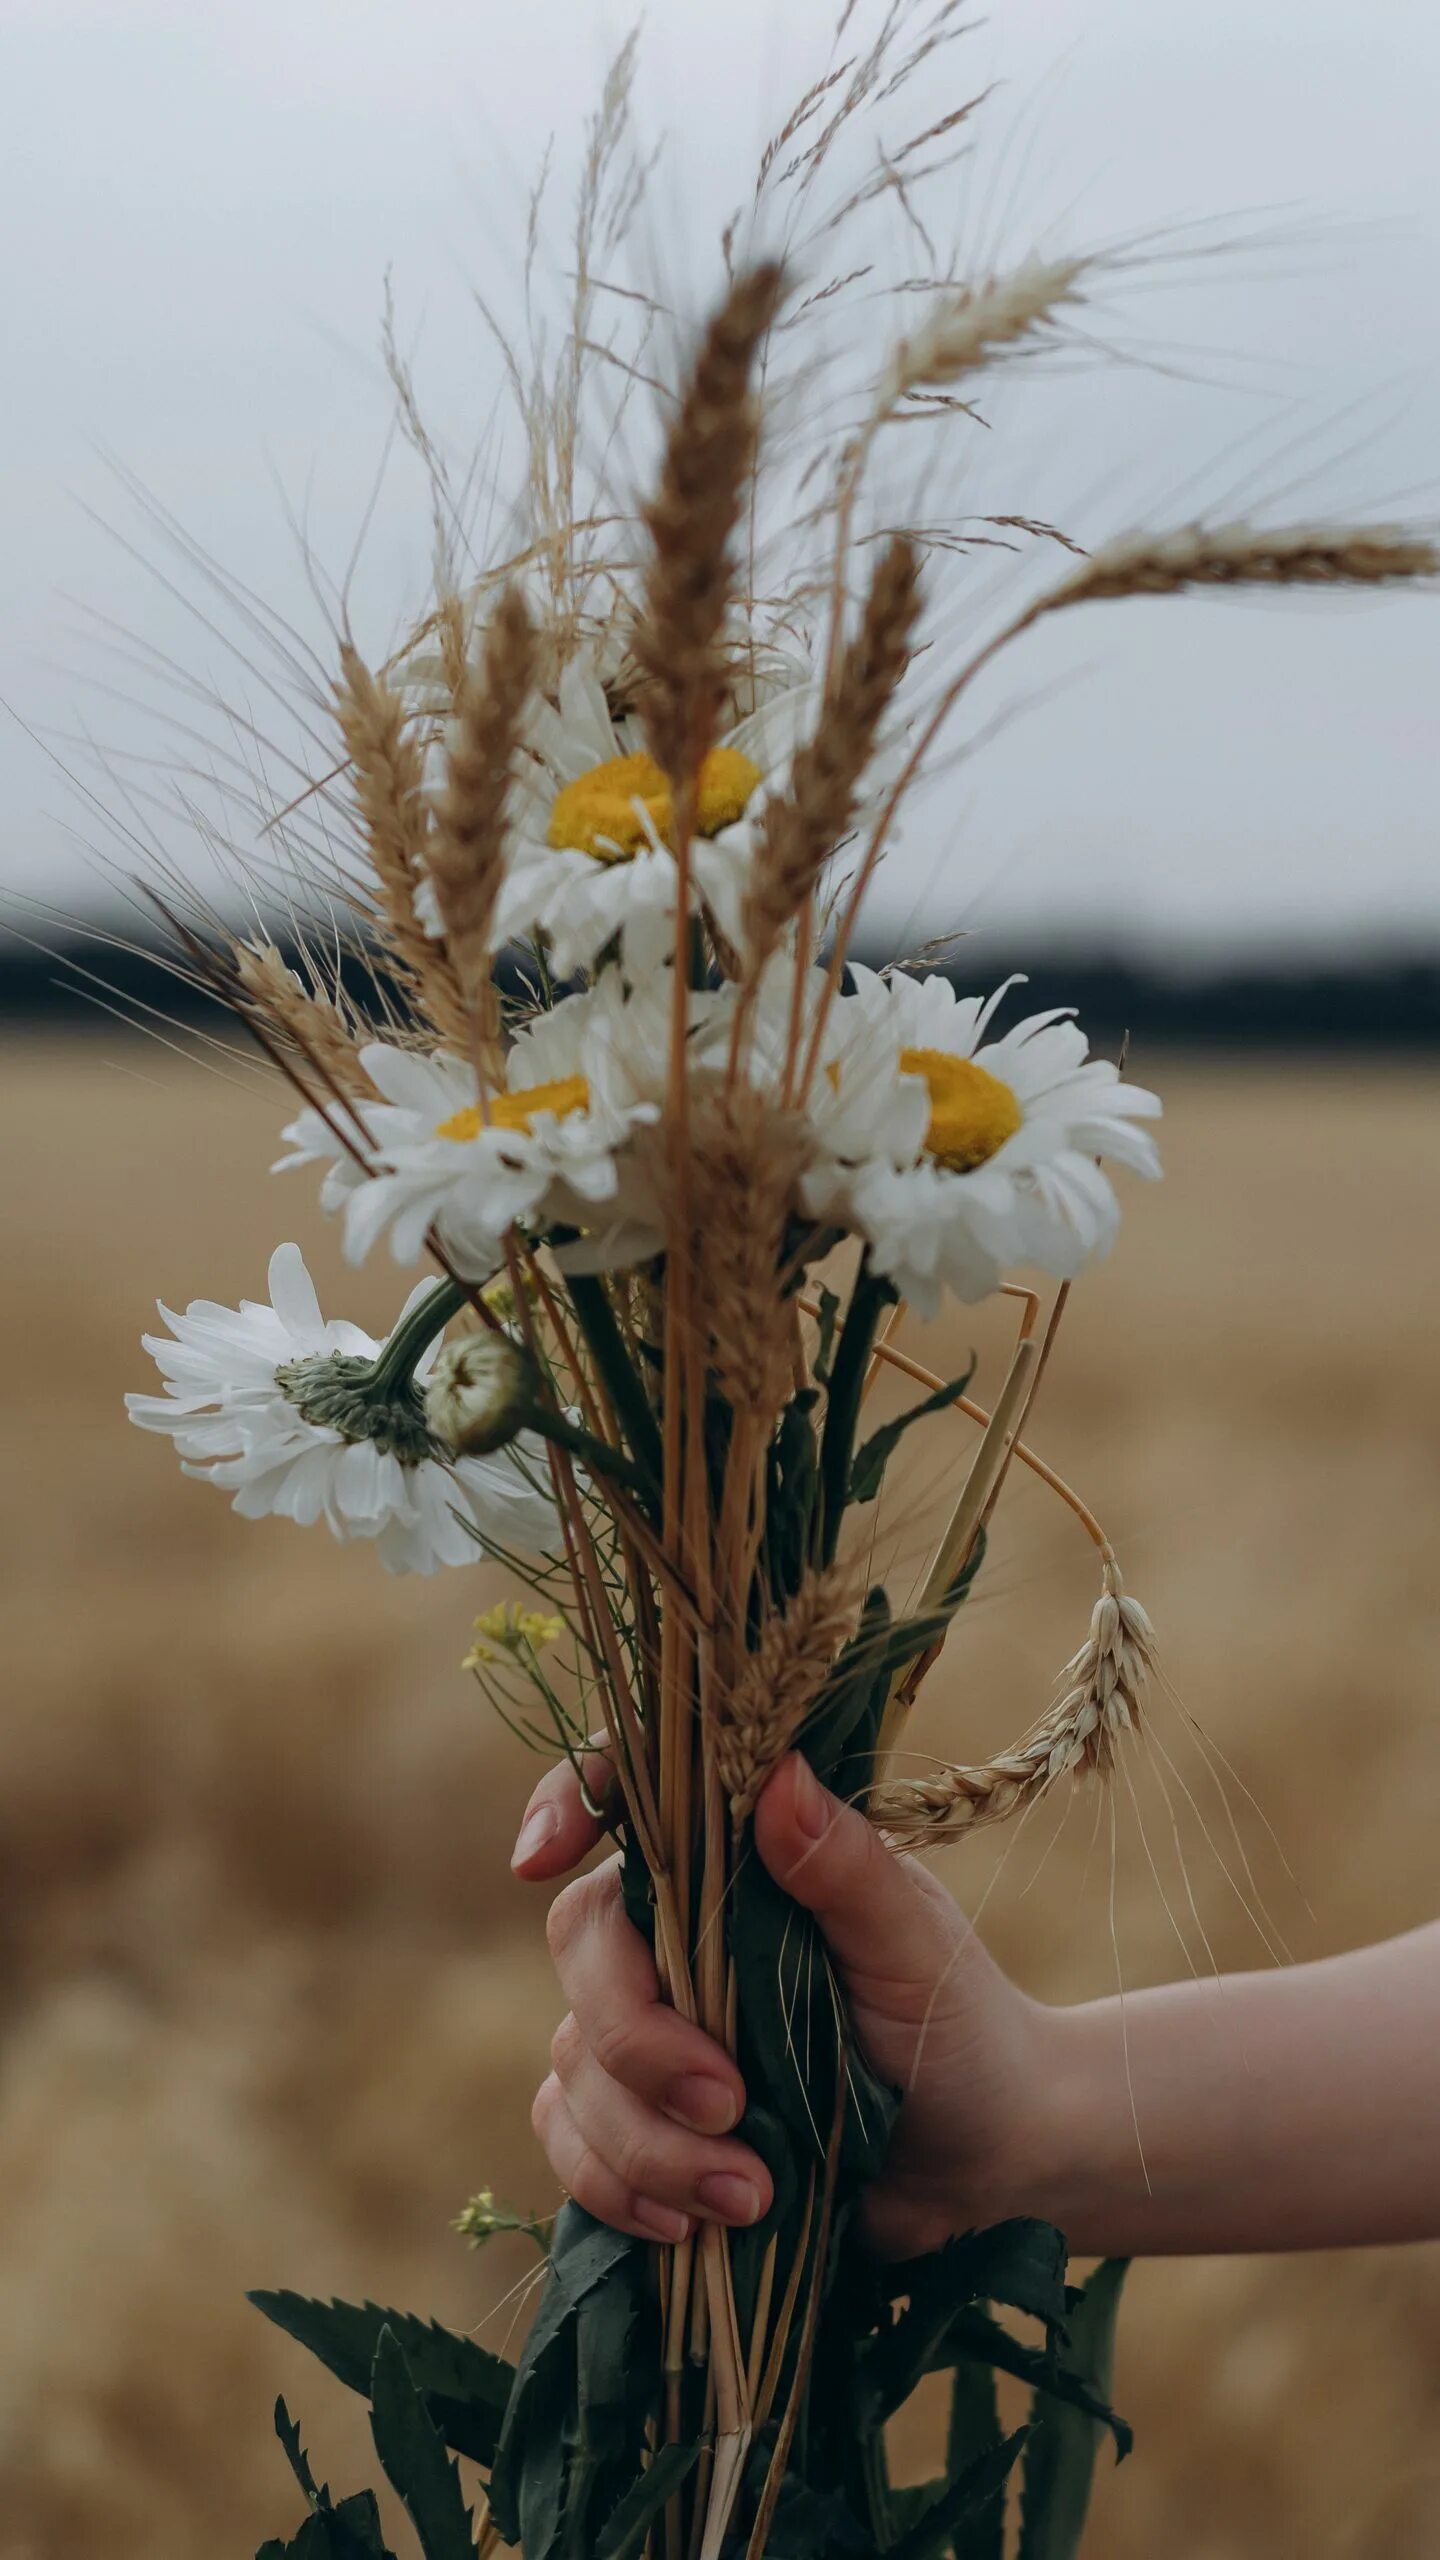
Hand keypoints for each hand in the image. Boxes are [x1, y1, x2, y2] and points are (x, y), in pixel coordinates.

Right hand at [513, 1751, 1054, 2258]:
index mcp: (739, 1866)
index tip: (538, 1858)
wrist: (987, 2167)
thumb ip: (844, 1867)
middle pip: (581, 1949)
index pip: (628, 1802)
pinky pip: (573, 2148)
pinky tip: (692, 2228)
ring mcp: (652, 2034)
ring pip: (574, 2066)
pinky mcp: (645, 2128)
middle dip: (637, 2040)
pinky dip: (621, 2189)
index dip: (565, 1802)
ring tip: (750, 2194)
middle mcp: (679, 1937)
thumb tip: (776, 1773)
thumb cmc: (960, 2029)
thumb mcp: (914, 1947)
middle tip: (729, 2103)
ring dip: (647, 2143)